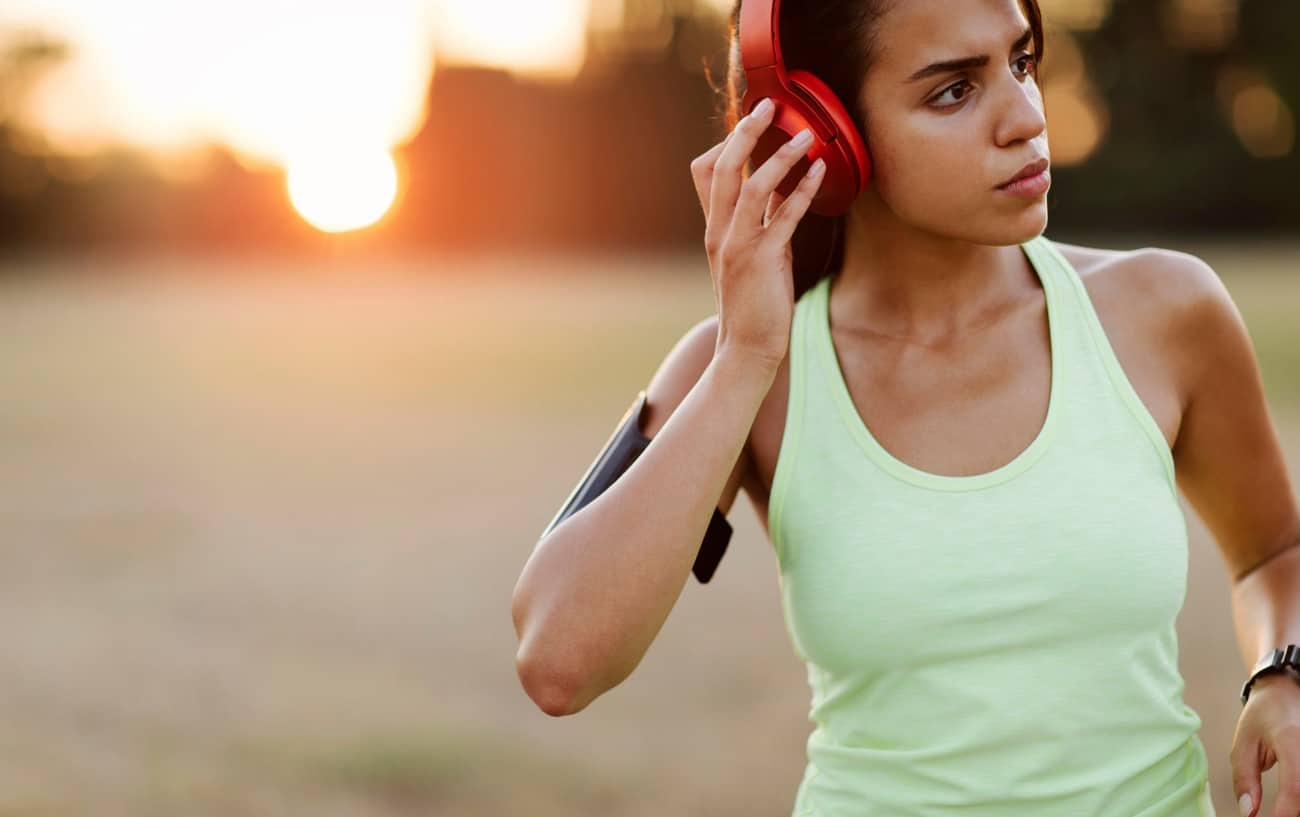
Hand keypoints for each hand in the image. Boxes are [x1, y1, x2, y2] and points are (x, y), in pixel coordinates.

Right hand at [689, 97, 825, 367]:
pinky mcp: (762, 262)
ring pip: (752, 186)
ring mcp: (738, 246)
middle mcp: (720, 232)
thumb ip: (763, 222)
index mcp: (714, 229)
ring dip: (781, 155)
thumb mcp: (754, 256)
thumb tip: (782, 189)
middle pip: (724, 167)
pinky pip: (783, 217)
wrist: (746, 349)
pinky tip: (819, 172)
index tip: (753, 123)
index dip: (727, 142)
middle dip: (747, 132)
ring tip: (806, 135)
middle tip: (770, 105)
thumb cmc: (754, 305)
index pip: (707, 171)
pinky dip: (802, 190)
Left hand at [1233, 671, 1299, 815]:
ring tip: (1280, 808)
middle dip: (1292, 812)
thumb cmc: (1263, 716)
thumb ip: (1244, 778)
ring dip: (1296, 806)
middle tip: (1275, 816)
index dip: (1285, 813)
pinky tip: (1291, 802)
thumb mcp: (1244, 742)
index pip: (1295, 787)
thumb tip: (1248, 813)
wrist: (1287, 692)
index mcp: (1291, 741)